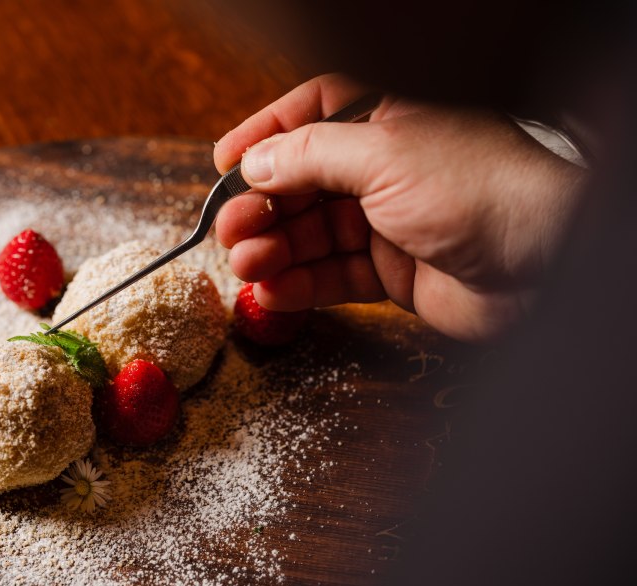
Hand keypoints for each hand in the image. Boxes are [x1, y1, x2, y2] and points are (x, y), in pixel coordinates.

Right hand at [214, 74, 585, 342]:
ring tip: (244, 263)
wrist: (541, 265)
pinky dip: (300, 284)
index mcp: (388, 120)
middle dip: (263, 206)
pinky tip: (272, 290)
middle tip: (230, 229)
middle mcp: (385, 168)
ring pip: (313, 234)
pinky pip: (332, 276)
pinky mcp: (391, 272)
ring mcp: (387, 222)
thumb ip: (310, 155)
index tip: (224, 162)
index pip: (312, 115)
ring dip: (273, 249)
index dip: (265, 136)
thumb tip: (255, 161)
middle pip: (303, 183)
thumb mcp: (382, 154)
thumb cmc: (479, 190)